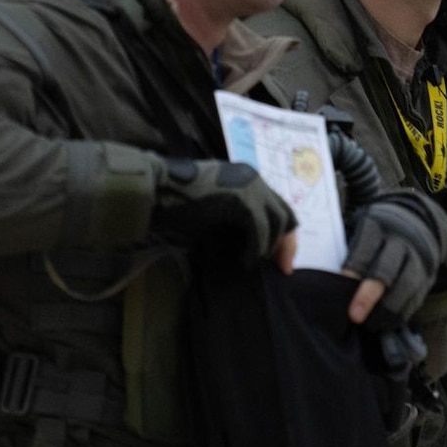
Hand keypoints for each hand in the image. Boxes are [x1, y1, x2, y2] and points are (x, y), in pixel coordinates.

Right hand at [151, 158, 296, 267]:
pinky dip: (256, 247)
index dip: (282, 234)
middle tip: (282, 267)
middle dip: (286, 243)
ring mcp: (250, 186)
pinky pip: (260, 228)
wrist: (160, 192)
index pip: (278, 207)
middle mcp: (254, 179)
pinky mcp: (242, 199)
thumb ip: (240, 219)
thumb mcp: (219, 210)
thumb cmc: (180, 204)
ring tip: (255, 262)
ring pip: (277, 221)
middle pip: (285, 213)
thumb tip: (258, 242)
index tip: (280, 258)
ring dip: (270, 246)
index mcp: (249, 179)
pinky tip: (246, 259)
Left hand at [342, 190, 446, 323]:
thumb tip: (330, 283)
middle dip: (369, 295)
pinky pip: (415, 298)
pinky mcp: (427, 277)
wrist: (416, 225)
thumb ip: (350, 253)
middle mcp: (400, 243)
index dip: (353, 269)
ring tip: (371, 325)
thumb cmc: (376, 235)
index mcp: (377, 228)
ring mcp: (416, 260)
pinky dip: (400, 314)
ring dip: (387, 310)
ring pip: (405, 287)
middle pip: (385, 270)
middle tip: (355, 316)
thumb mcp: (362, 232)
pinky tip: (386, 323)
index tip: (341, 286)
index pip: (364, 249)